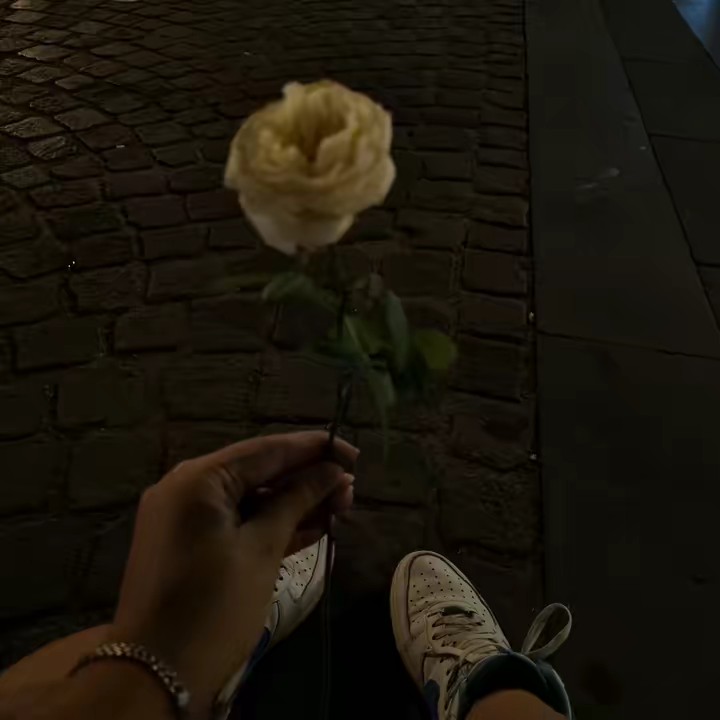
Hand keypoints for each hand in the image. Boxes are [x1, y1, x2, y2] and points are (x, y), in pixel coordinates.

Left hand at [110, 431, 356, 716]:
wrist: (155, 675)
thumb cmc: (214, 607)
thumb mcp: (262, 549)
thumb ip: (297, 500)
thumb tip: (333, 471)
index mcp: (198, 479)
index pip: (266, 450)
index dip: (314, 449)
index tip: (354, 454)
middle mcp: (185, 487)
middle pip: (258, 471)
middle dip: (306, 480)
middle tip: (350, 491)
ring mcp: (183, 516)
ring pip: (248, 497)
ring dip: (293, 503)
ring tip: (339, 509)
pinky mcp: (187, 543)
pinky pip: (234, 521)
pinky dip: (269, 523)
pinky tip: (311, 527)